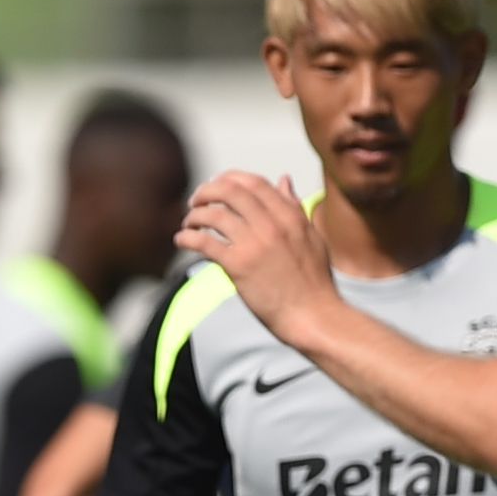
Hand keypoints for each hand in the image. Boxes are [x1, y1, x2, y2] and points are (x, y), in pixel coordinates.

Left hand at [174, 171, 333, 333]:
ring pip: (213, 214)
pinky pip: (204, 242)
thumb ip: (295, 207)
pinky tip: (182, 241)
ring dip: (194, 216)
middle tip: (196, 201)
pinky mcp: (238, 266)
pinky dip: (187, 238)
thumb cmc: (314, 282)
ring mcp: (254, 244)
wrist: (313, 316)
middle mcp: (271, 224)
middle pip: (229, 191)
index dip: (229, 178)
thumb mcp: (311, 237)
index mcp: (289, 215)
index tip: (216, 185)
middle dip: (206, 191)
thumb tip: (284, 179)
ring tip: (188, 223)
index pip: (253, 182)